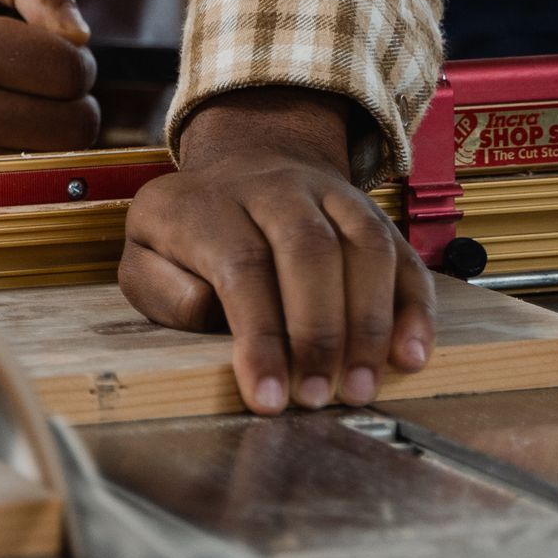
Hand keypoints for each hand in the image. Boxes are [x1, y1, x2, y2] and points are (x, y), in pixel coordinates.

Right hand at [0, 0, 99, 159]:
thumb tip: (78, 36)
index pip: (66, 67)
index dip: (78, 60)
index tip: (55, 56)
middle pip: (72, 123)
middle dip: (76, 103)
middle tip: (46, 90)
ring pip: (60, 163)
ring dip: (61, 140)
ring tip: (30, 114)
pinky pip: (37, 191)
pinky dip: (39, 169)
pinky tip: (15, 144)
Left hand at [118, 87, 435, 415]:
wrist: (246, 160)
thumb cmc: (189, 229)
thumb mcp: (144, 253)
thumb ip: (160, 288)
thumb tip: (207, 311)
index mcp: (210, 204)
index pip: (242, 266)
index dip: (260, 336)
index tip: (268, 397)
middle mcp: (276, 190)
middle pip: (310, 251)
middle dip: (318, 332)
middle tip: (317, 397)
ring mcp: (330, 195)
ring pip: (364, 246)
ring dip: (369, 323)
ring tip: (361, 387)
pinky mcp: (371, 212)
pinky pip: (402, 252)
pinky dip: (413, 306)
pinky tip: (411, 355)